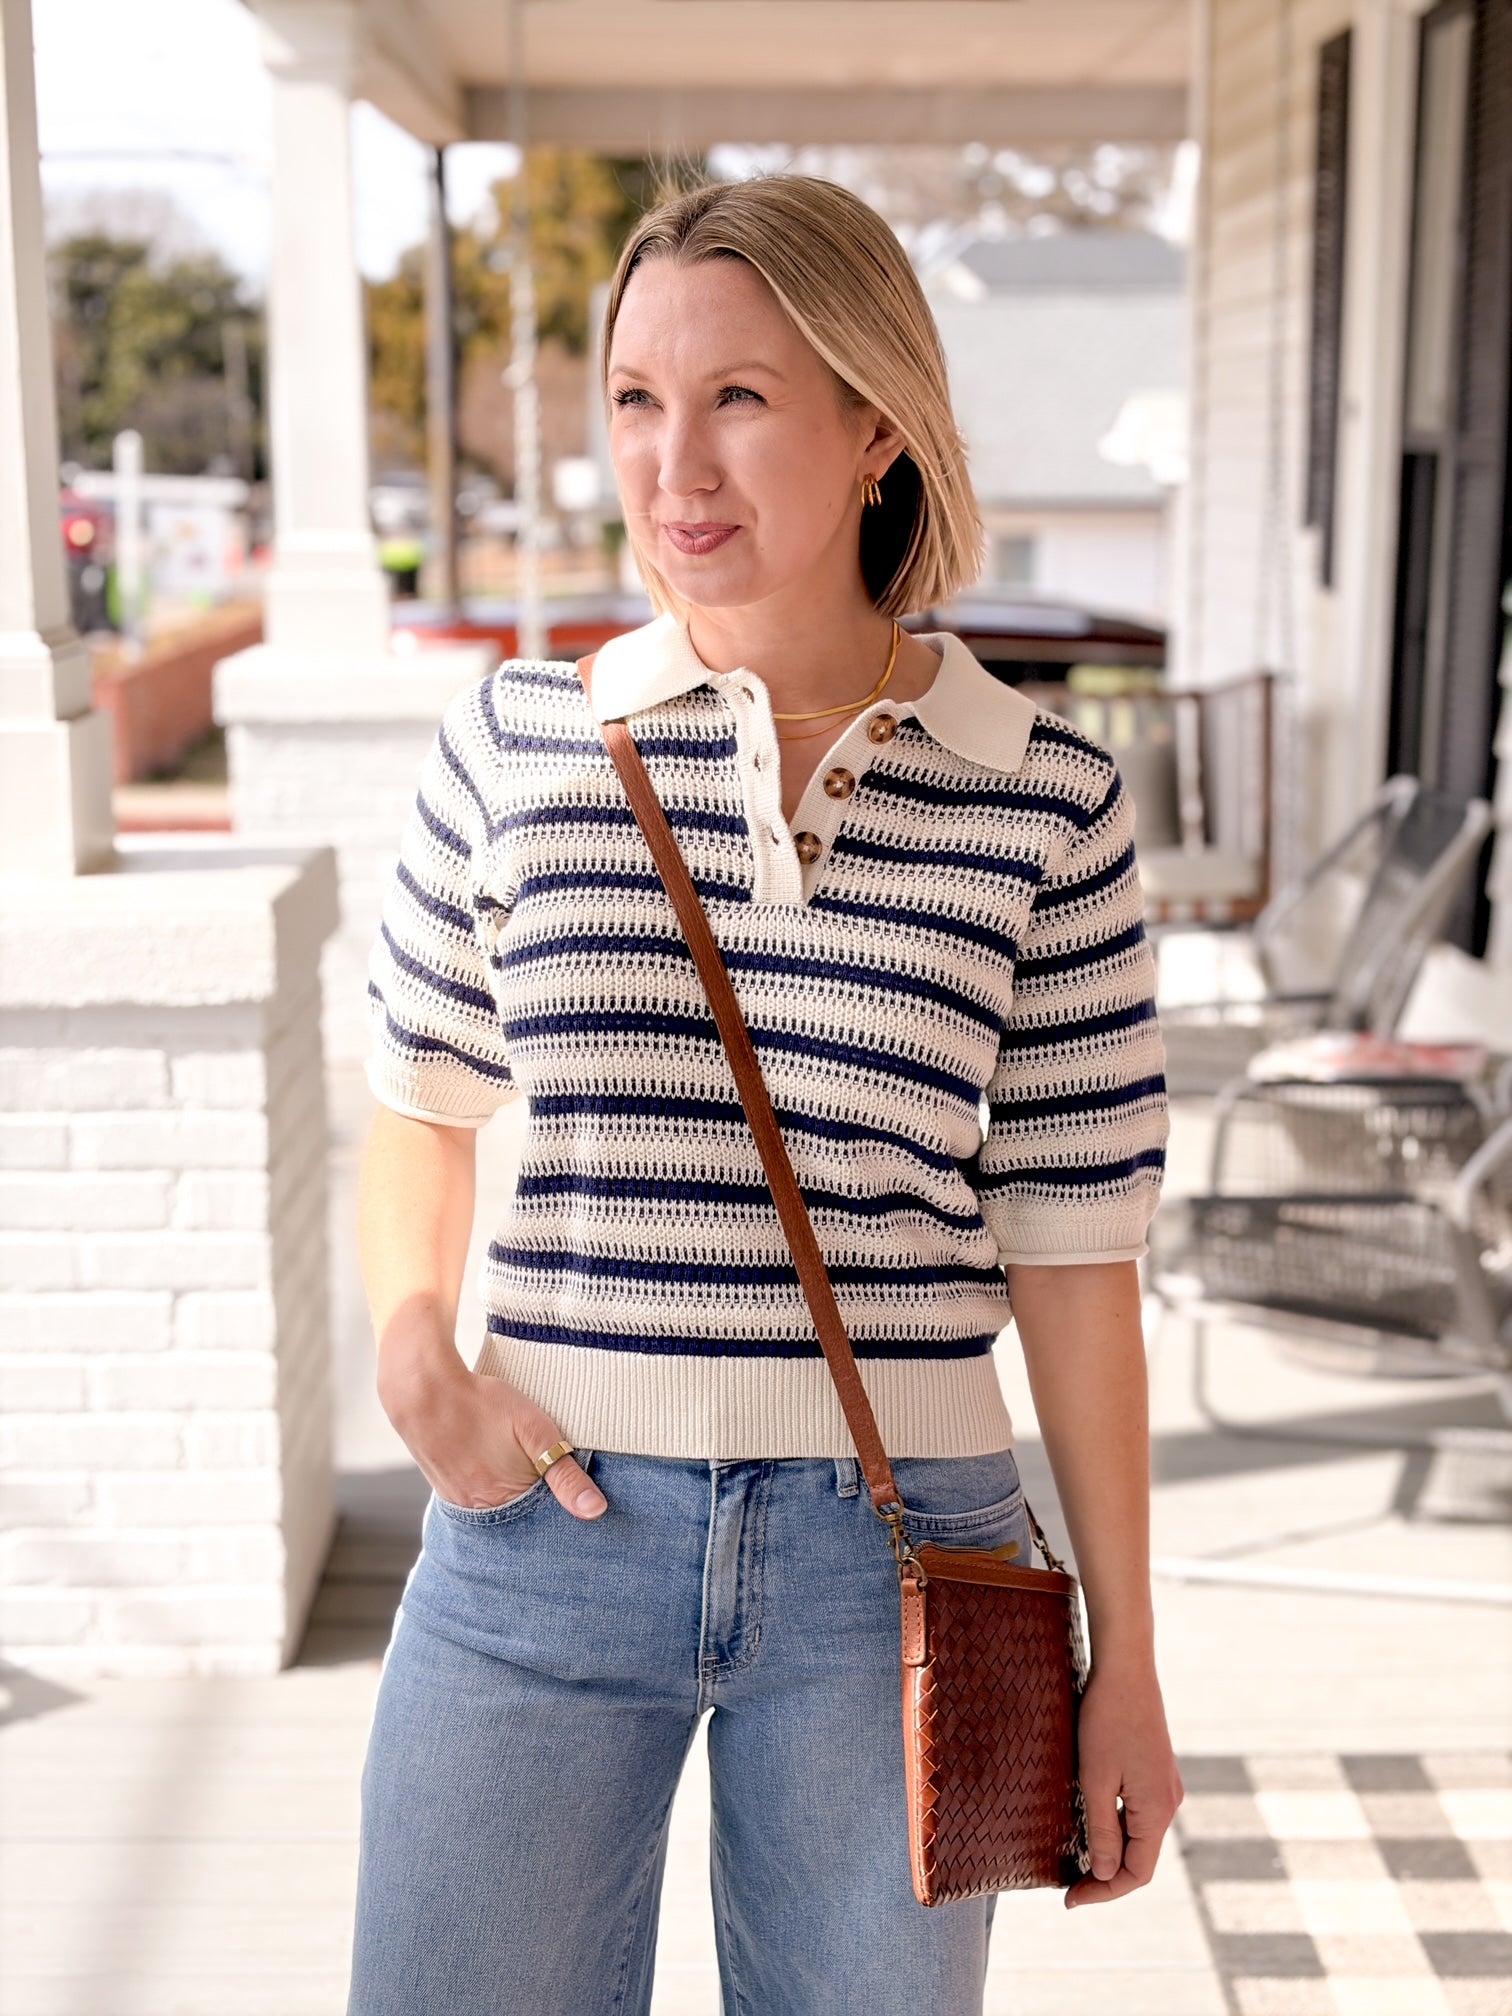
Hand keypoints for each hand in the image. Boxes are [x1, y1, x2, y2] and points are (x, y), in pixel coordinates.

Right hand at [383, 1357, 606, 1520]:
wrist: (423, 1391)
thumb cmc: (483, 1405)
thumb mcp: (535, 1431)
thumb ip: (565, 1473)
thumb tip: (596, 1511)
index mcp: (505, 1504)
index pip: (544, 1525)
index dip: (561, 1513)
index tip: (575, 1503)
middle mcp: (480, 1513)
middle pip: (520, 1522)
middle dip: (539, 1510)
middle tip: (548, 1484)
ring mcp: (459, 1502)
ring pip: (499, 1511)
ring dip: (515, 1500)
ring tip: (523, 1476)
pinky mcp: (446, 1489)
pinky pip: (477, 1499)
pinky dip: (493, 1491)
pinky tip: (498, 1470)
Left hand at [1064, 1655, 1182, 1906]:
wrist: (1125, 1667)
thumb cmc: (1106, 1719)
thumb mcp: (1096, 1778)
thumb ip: (1103, 1830)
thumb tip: (1105, 1873)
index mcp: (1157, 1810)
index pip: (1137, 1873)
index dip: (1104, 1891)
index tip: (1070, 1899)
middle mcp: (1168, 1802)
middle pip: (1140, 1858)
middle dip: (1106, 1877)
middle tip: (1069, 1886)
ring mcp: (1165, 1784)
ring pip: (1139, 1836)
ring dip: (1111, 1853)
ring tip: (1076, 1861)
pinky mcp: (1155, 1769)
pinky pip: (1139, 1813)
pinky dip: (1117, 1828)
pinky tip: (1092, 1825)